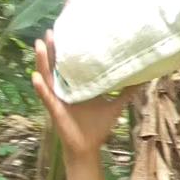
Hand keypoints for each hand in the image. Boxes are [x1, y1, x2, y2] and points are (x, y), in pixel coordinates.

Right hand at [32, 29, 134, 158]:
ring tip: (39, 45)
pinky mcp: (55, 111)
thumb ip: (127, 92)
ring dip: (42, 62)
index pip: (69, 64)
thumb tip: (143, 79)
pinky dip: (40, 88)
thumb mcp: (115, 105)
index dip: (66, 50)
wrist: (89, 148)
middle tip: (50, 31)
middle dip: (52, 49)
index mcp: (76, 87)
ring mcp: (58, 99)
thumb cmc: (98, 127)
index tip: (67, 30)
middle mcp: (65, 90)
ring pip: (47, 77)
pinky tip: (36, 76)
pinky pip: (46, 98)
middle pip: (55, 66)